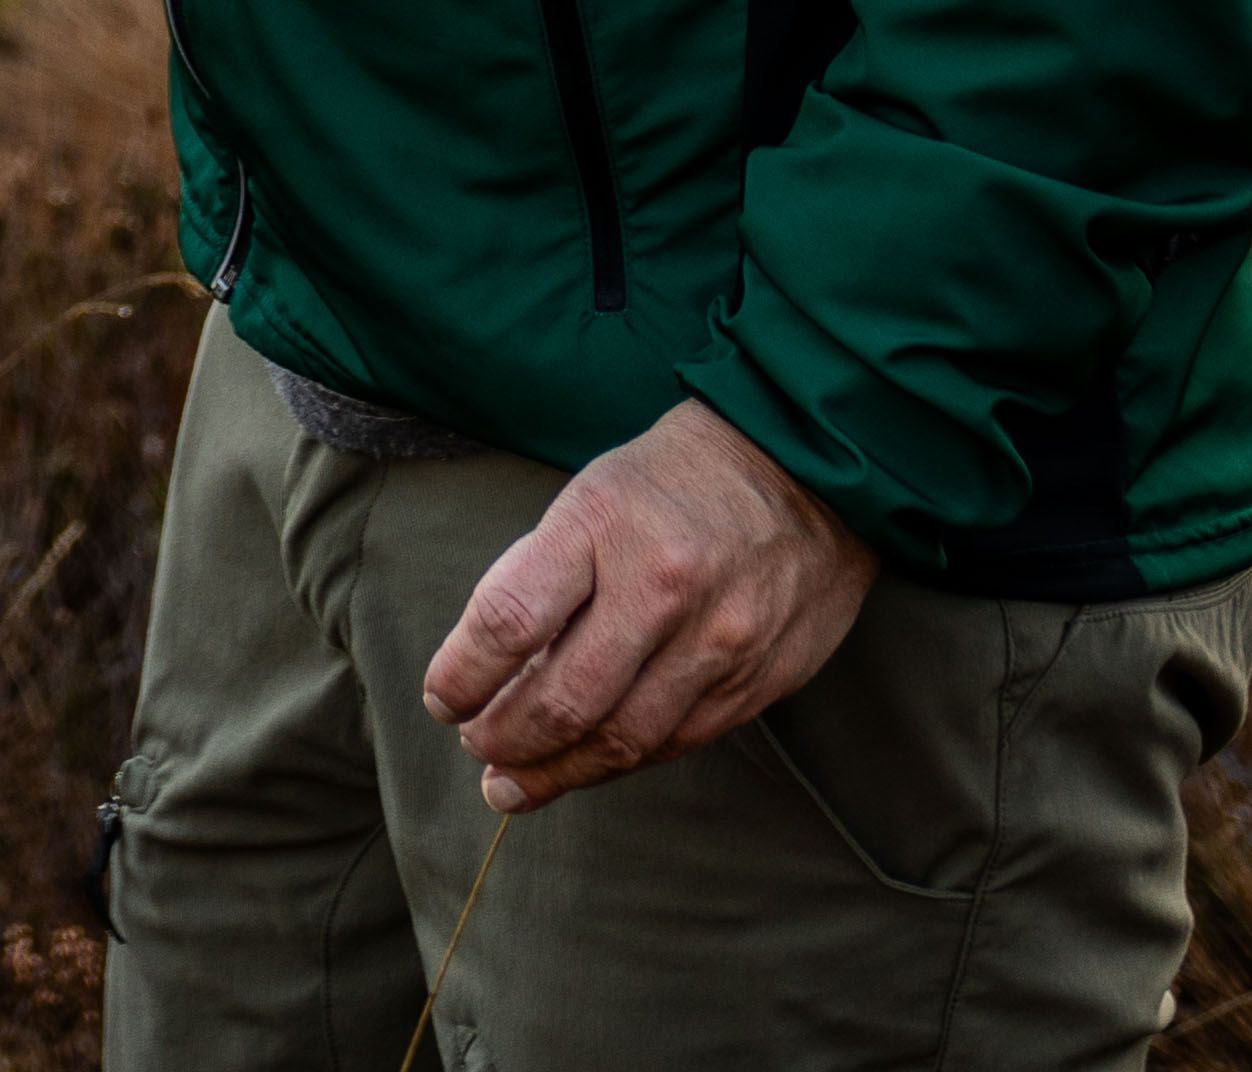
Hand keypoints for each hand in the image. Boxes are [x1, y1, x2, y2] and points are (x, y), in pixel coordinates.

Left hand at [416, 400, 879, 810]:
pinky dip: (620, 762)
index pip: (509, 621)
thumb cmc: (677, 480)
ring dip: (555, 773)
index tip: (442, 699)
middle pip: (563, 699)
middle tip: (477, 748)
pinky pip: (675, 742)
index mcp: (604, 525)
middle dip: (504, 739)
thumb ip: (545, 574)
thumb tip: (489, 669)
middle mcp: (663, 588)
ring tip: (514, 784)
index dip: (462, 676)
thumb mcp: (594, 492)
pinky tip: (587, 766)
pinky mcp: (757, 679)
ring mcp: (718, 641)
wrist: (809, 468)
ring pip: (620, 740)